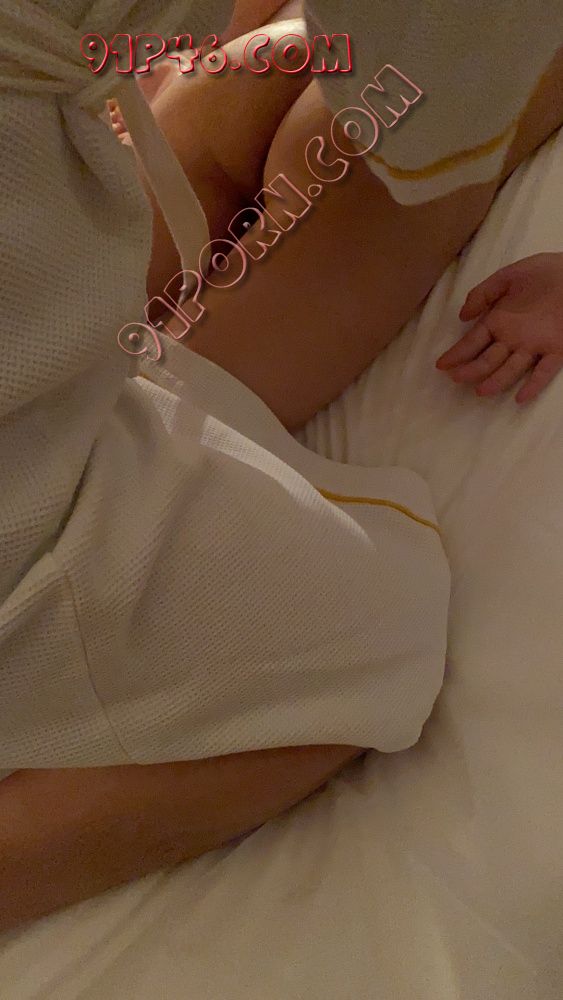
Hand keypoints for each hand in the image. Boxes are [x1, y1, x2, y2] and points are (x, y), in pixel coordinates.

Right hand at [436, 253, 562, 403]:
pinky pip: (545, 370)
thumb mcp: (510, 275)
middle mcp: (513, 338)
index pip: (473, 342)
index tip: (441, 364)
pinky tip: (520, 398)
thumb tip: (462, 315)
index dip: (457, 353)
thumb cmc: (546, 272)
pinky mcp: (557, 348)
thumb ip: (485, 293)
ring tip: (482, 391)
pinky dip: (533, 385)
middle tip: (456, 378)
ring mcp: (535, 345)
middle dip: (471, 370)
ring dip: (497, 381)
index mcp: (500, 320)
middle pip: (488, 359)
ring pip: (512, 368)